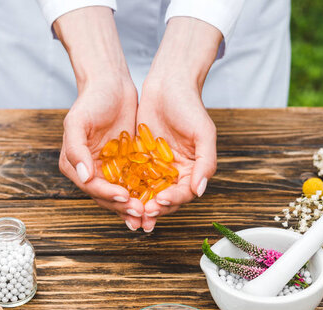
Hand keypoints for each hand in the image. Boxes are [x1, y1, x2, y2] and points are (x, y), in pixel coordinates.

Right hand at [54, 7, 144, 229]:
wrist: (111, 84)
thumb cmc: (91, 100)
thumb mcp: (77, 122)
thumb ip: (76, 150)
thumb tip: (84, 176)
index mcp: (75, 164)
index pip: (92, 187)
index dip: (108, 195)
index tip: (125, 197)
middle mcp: (90, 171)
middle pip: (107, 196)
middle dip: (124, 206)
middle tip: (142, 213)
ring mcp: (109, 169)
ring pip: (122, 193)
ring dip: (135, 205)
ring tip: (150, 215)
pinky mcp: (125, 164)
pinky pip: (135, 182)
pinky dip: (144, 192)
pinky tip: (157, 199)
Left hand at [136, 17, 221, 231]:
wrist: (168, 83)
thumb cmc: (190, 106)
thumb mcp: (204, 133)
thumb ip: (206, 163)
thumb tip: (200, 191)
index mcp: (193, 170)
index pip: (184, 194)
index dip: (172, 201)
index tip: (159, 202)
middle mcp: (175, 172)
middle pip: (164, 198)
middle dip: (153, 208)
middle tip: (141, 213)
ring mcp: (155, 166)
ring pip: (146, 191)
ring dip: (138, 203)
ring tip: (128, 210)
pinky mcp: (138, 158)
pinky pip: (131, 176)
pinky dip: (126, 186)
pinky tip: (116, 191)